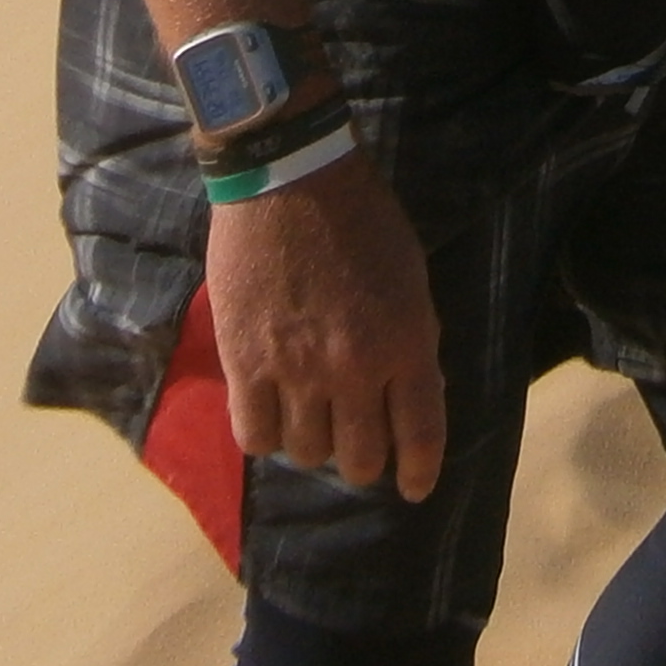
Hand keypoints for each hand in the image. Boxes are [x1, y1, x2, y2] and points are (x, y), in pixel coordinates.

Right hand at [207, 149, 447, 499]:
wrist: (291, 177)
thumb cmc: (361, 217)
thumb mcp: (411, 277)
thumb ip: (412, 341)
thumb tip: (408, 393)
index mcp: (407, 343)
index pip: (420, 436)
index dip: (418, 472)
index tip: (412, 488)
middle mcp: (355, 367)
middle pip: (360, 458)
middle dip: (362, 461)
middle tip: (353, 446)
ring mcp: (296, 369)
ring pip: (306, 452)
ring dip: (311, 445)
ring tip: (308, 421)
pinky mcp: (245, 361)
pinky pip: (254, 434)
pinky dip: (264, 435)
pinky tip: (269, 415)